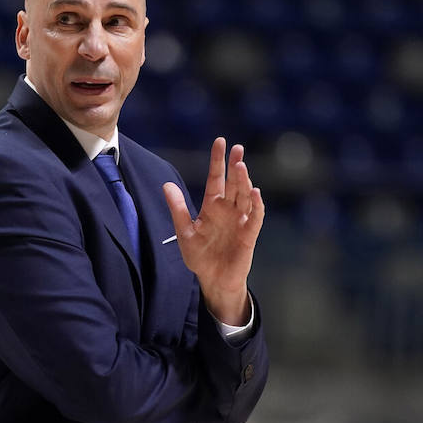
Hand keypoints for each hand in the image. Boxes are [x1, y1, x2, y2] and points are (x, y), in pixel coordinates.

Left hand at [163, 137, 264, 325]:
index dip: (218, 161)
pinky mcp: (248, 235)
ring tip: (241, 167)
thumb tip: (166, 185)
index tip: (220, 142)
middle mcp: (228, 210)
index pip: (216, 179)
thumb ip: (177, 209)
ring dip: (244, 182)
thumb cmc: (200, 256)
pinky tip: (255, 193)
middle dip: (235, 166)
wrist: (212, 280)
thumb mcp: (185, 232)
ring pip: (244, 197)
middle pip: (233, 184)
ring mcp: (240, 221)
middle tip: (238, 148)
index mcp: (212, 207)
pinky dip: (256, 206)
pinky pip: (254, 218)